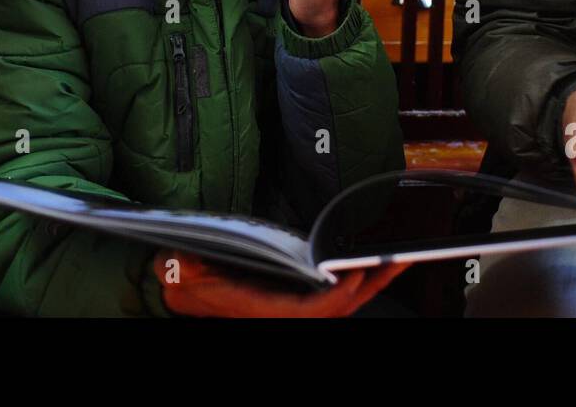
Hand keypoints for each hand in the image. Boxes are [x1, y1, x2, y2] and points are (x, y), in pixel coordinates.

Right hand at [154, 251, 409, 317]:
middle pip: (336, 310)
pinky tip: (367, 266)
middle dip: (370, 286)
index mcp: (259, 312)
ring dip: (368, 284)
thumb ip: (194, 266)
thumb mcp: (186, 267)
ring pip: (338, 306)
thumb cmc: (184, 275)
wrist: (176, 288)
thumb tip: (191, 259)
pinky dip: (352, 285)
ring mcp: (287, 311)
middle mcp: (278, 316)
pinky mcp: (291, 303)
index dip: (335, 297)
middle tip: (400, 259)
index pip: (308, 313)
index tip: (356, 273)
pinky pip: (329, 300)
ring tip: (395, 259)